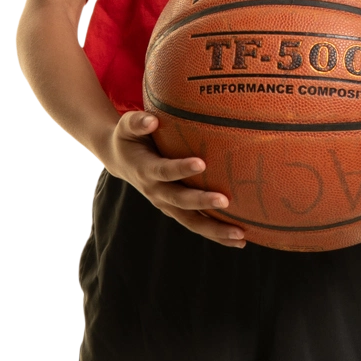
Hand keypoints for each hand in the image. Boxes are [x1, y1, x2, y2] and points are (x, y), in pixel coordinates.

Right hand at [102, 110, 246, 246]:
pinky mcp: (175, 210)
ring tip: (240, 236)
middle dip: (202, 202)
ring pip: (190, 221)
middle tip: (225, 201)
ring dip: (215, 230)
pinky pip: (196, 225)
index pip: (164, 171)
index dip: (180, 169)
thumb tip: (152, 120)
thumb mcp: (126, 126)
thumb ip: (138, 122)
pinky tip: (240, 240)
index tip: (201, 163)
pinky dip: (216, 234)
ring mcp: (166, 204)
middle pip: (180, 201)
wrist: (120, 161)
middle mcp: (155, 191)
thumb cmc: (130, 138)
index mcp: (145, 169)